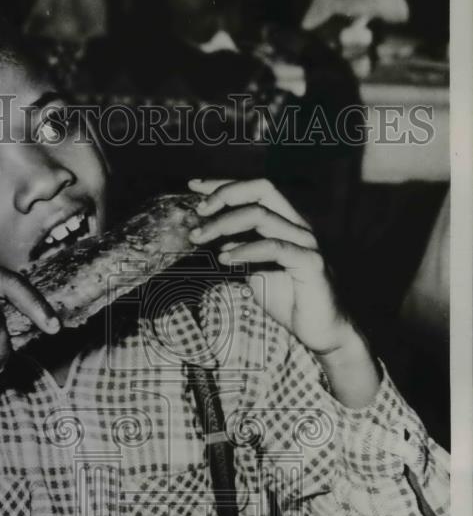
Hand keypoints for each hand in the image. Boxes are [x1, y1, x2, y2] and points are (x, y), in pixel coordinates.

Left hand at [188, 178, 379, 406]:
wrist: (321, 331)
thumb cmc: (289, 300)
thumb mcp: (255, 272)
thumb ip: (239, 252)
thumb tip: (212, 240)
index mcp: (285, 222)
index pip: (254, 190)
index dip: (224, 184)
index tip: (194, 187)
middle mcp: (297, 225)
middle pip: (261, 190)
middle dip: (225, 194)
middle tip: (197, 212)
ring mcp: (306, 242)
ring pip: (262, 215)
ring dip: (224, 224)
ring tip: (199, 237)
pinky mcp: (310, 263)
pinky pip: (274, 247)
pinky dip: (245, 250)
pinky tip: (225, 258)